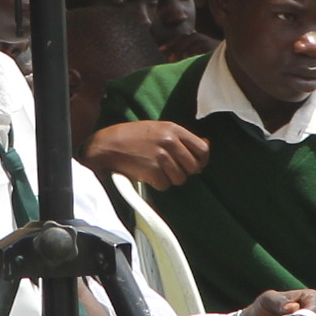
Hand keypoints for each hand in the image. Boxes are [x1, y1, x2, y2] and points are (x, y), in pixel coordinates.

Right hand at [87, 119, 210, 189]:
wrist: (108, 145)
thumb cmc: (133, 136)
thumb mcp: (159, 129)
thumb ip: (183, 137)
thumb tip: (208, 143)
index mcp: (173, 129)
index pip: (202, 149)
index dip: (202, 161)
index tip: (196, 165)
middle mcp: (170, 142)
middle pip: (193, 167)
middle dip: (185, 171)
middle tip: (171, 169)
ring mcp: (161, 157)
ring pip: (180, 178)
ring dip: (170, 178)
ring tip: (157, 170)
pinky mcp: (152, 171)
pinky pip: (165, 185)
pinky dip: (158, 184)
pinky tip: (148, 174)